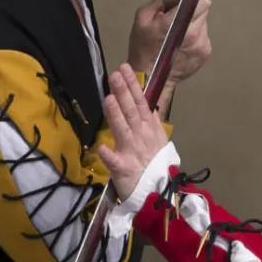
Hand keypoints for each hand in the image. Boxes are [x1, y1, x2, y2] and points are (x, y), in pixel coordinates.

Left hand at [97, 64, 169, 200]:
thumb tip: (151, 107)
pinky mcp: (123, 168)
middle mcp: (140, 135)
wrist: (160, 192)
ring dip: (116, 114)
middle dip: (123, 92)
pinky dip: (108, 155)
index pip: (140, 102)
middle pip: (130, 110)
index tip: (125, 69)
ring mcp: (132, 151)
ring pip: (122, 128)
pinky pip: (114, 161)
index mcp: (149, 128)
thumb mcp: (159, 141)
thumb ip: (153, 123)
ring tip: (109, 97)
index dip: (132, 85)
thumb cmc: (157, 166)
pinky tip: (101, 148)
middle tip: (114, 74)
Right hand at [126, 0, 212, 85]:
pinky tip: (182, 44)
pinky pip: (204, 37)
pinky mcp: (205, 53)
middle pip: (204, 10)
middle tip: (177, 19)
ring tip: (178, 34)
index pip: (202, 1)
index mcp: (176, 23)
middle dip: (192, 11)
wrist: (150, 77)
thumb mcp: (143, 17)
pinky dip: (195, 38)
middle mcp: (193, 35)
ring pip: (204, 23)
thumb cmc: (144, 49)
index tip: (187, 0)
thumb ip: (162, 0)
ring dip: (193, 25)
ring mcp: (201, 45)